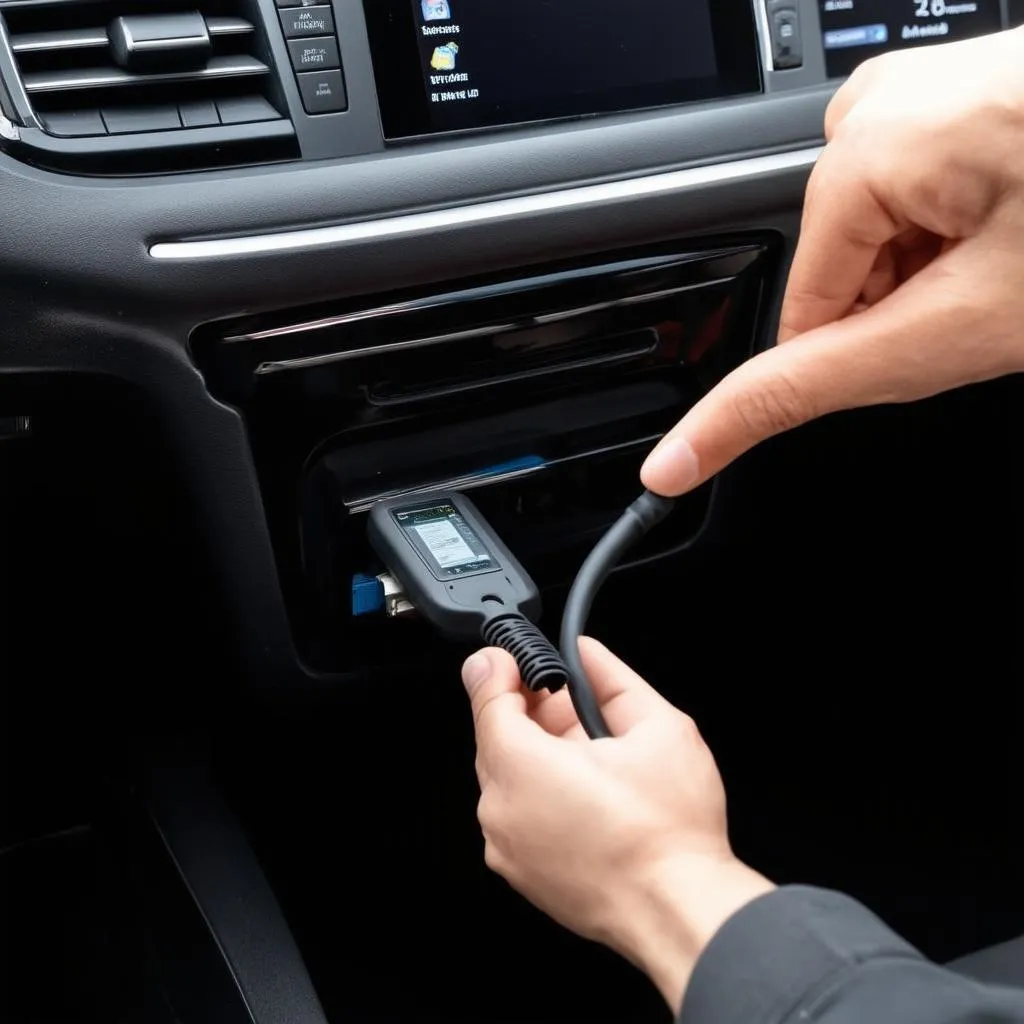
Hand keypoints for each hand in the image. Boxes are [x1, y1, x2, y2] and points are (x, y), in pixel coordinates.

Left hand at [461, 640, 773, 1011]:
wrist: (678, 909)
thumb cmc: (669, 831)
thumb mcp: (657, 728)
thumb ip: (613, 679)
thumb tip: (588, 655)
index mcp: (523, 765)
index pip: (488, 699)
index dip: (501, 670)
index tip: (518, 658)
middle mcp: (501, 809)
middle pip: (496, 738)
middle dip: (529, 713)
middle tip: (577, 706)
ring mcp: (506, 847)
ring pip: (508, 778)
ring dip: (539, 755)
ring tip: (595, 757)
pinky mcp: (520, 873)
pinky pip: (517, 816)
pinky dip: (542, 796)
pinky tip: (589, 796)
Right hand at [642, 28, 1023, 495]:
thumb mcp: (960, 332)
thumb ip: (803, 391)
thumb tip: (680, 451)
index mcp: (865, 146)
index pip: (800, 310)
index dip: (876, 350)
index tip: (959, 336)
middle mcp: (885, 95)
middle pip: (849, 268)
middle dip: (920, 301)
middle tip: (1012, 293)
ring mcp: (936, 84)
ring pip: (893, 234)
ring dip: (955, 265)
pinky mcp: (973, 92)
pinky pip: (935, 186)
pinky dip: (981, 224)